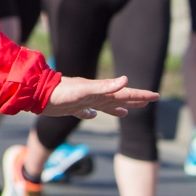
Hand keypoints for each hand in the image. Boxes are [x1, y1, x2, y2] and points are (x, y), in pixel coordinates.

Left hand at [42, 74, 158, 118]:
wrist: (39, 94)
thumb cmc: (61, 93)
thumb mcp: (84, 90)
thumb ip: (104, 86)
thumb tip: (126, 80)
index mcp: (100, 92)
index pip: (125, 93)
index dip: (140, 95)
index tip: (156, 96)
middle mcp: (94, 96)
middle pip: (118, 98)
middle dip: (134, 100)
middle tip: (149, 100)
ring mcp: (84, 101)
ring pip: (105, 105)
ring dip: (117, 108)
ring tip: (126, 112)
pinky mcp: (72, 108)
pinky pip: (86, 112)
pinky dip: (90, 114)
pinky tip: (91, 115)